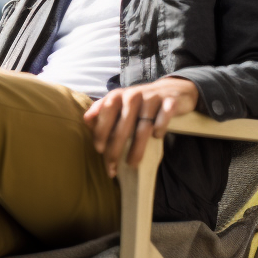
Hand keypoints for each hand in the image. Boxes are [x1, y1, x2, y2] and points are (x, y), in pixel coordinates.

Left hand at [83, 77, 198, 176]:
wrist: (169, 90)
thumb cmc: (138, 102)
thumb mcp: (118, 103)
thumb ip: (102, 111)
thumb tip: (86, 120)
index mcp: (117, 96)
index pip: (105, 115)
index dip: (100, 134)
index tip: (99, 151)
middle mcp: (133, 96)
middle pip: (123, 127)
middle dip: (115, 150)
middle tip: (112, 168)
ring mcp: (152, 98)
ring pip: (143, 128)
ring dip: (137, 149)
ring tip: (132, 164)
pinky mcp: (170, 102)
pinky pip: (164, 117)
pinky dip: (160, 128)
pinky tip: (157, 136)